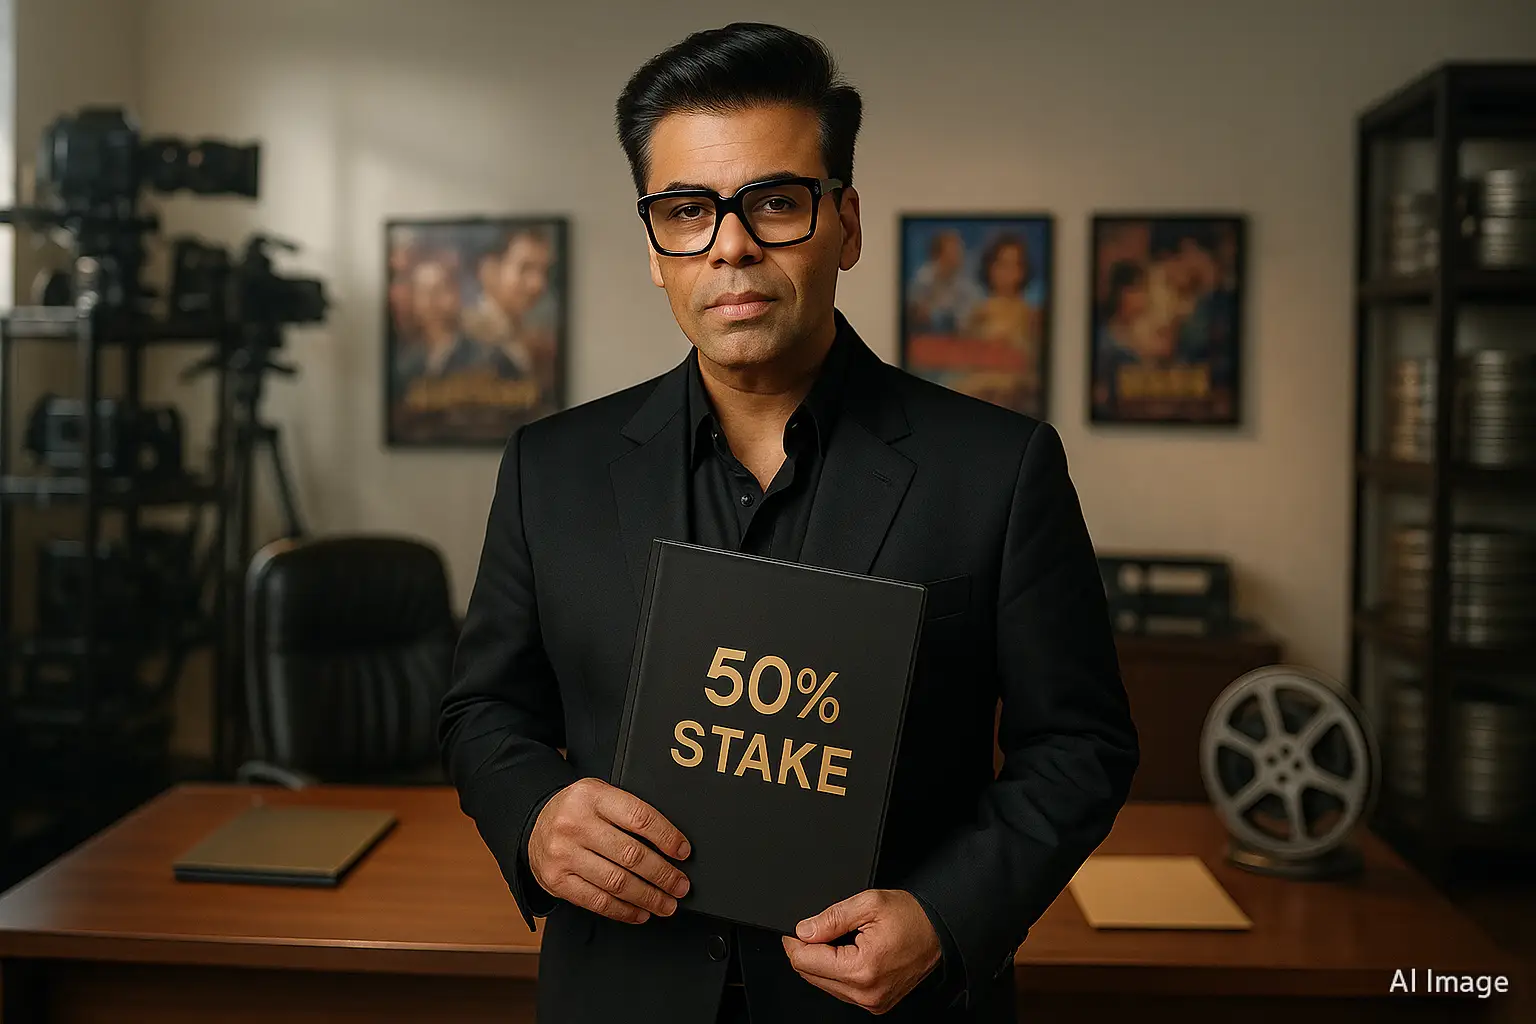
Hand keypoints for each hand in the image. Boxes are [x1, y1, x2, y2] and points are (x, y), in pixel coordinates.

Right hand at [528, 777, 690, 924]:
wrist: (534, 823)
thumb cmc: (577, 810)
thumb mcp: (600, 794)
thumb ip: (629, 811)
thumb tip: (671, 843)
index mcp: (592, 796)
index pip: (639, 817)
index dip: (666, 837)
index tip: (683, 852)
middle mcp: (575, 824)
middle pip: (631, 854)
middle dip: (663, 874)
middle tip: (681, 886)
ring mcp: (563, 854)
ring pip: (616, 882)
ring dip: (648, 897)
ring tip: (667, 903)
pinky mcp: (556, 880)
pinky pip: (597, 901)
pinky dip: (623, 910)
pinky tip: (640, 912)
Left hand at [780, 889, 941, 1014]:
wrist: (941, 932)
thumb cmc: (912, 917)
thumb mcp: (869, 903)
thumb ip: (831, 918)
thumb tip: (804, 930)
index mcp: (862, 969)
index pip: (806, 962)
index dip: (794, 942)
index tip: (793, 930)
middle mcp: (866, 993)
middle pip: (811, 975)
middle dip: (807, 952)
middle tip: (814, 929)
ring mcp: (871, 1001)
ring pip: (824, 985)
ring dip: (821, 963)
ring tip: (838, 939)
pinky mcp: (875, 1003)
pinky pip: (841, 990)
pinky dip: (836, 972)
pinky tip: (847, 954)